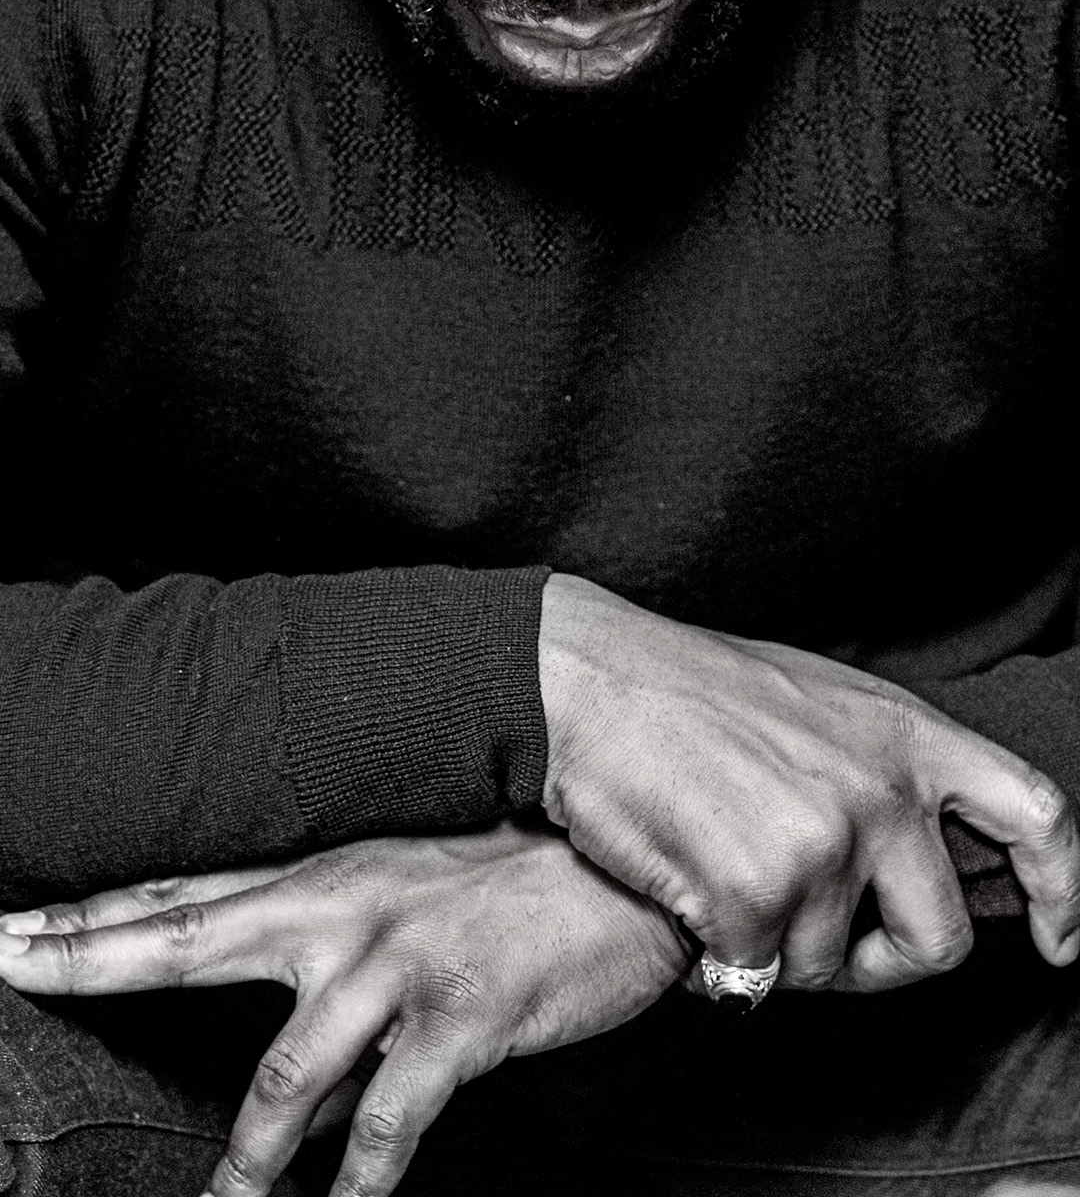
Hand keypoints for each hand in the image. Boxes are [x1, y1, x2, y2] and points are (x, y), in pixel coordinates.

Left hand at [0, 822, 690, 1196]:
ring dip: (239, 1160)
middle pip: (187, 935)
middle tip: (8, 957)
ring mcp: (397, 966)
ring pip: (283, 1072)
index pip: (183, 890)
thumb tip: (277, 1026)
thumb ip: (337, 949)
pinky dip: (356, 1182)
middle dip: (87, 956)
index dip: (90, 909)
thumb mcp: (413, 886)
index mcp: (326, 874)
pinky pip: (389, 1121)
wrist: (626, 864)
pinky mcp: (459, 1021)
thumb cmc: (519, 872)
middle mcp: (343, 911)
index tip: (10, 920)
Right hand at [539, 575, 1079, 991]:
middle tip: (825, 949)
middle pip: (941, 938)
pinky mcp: (759, 891)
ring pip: (830, 968)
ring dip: (776, 949)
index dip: (1064, 890)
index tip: (1062, 937)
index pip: (1036, 814)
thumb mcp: (818, 702)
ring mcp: (826, 841)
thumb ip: (882, 768)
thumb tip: (918, 854)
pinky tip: (686, 894)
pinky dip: (717, 958)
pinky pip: (755, 976)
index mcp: (907, 733)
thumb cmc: (689, 692)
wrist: (591, 681)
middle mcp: (883, 788)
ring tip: (721, 876)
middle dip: (883, 965)